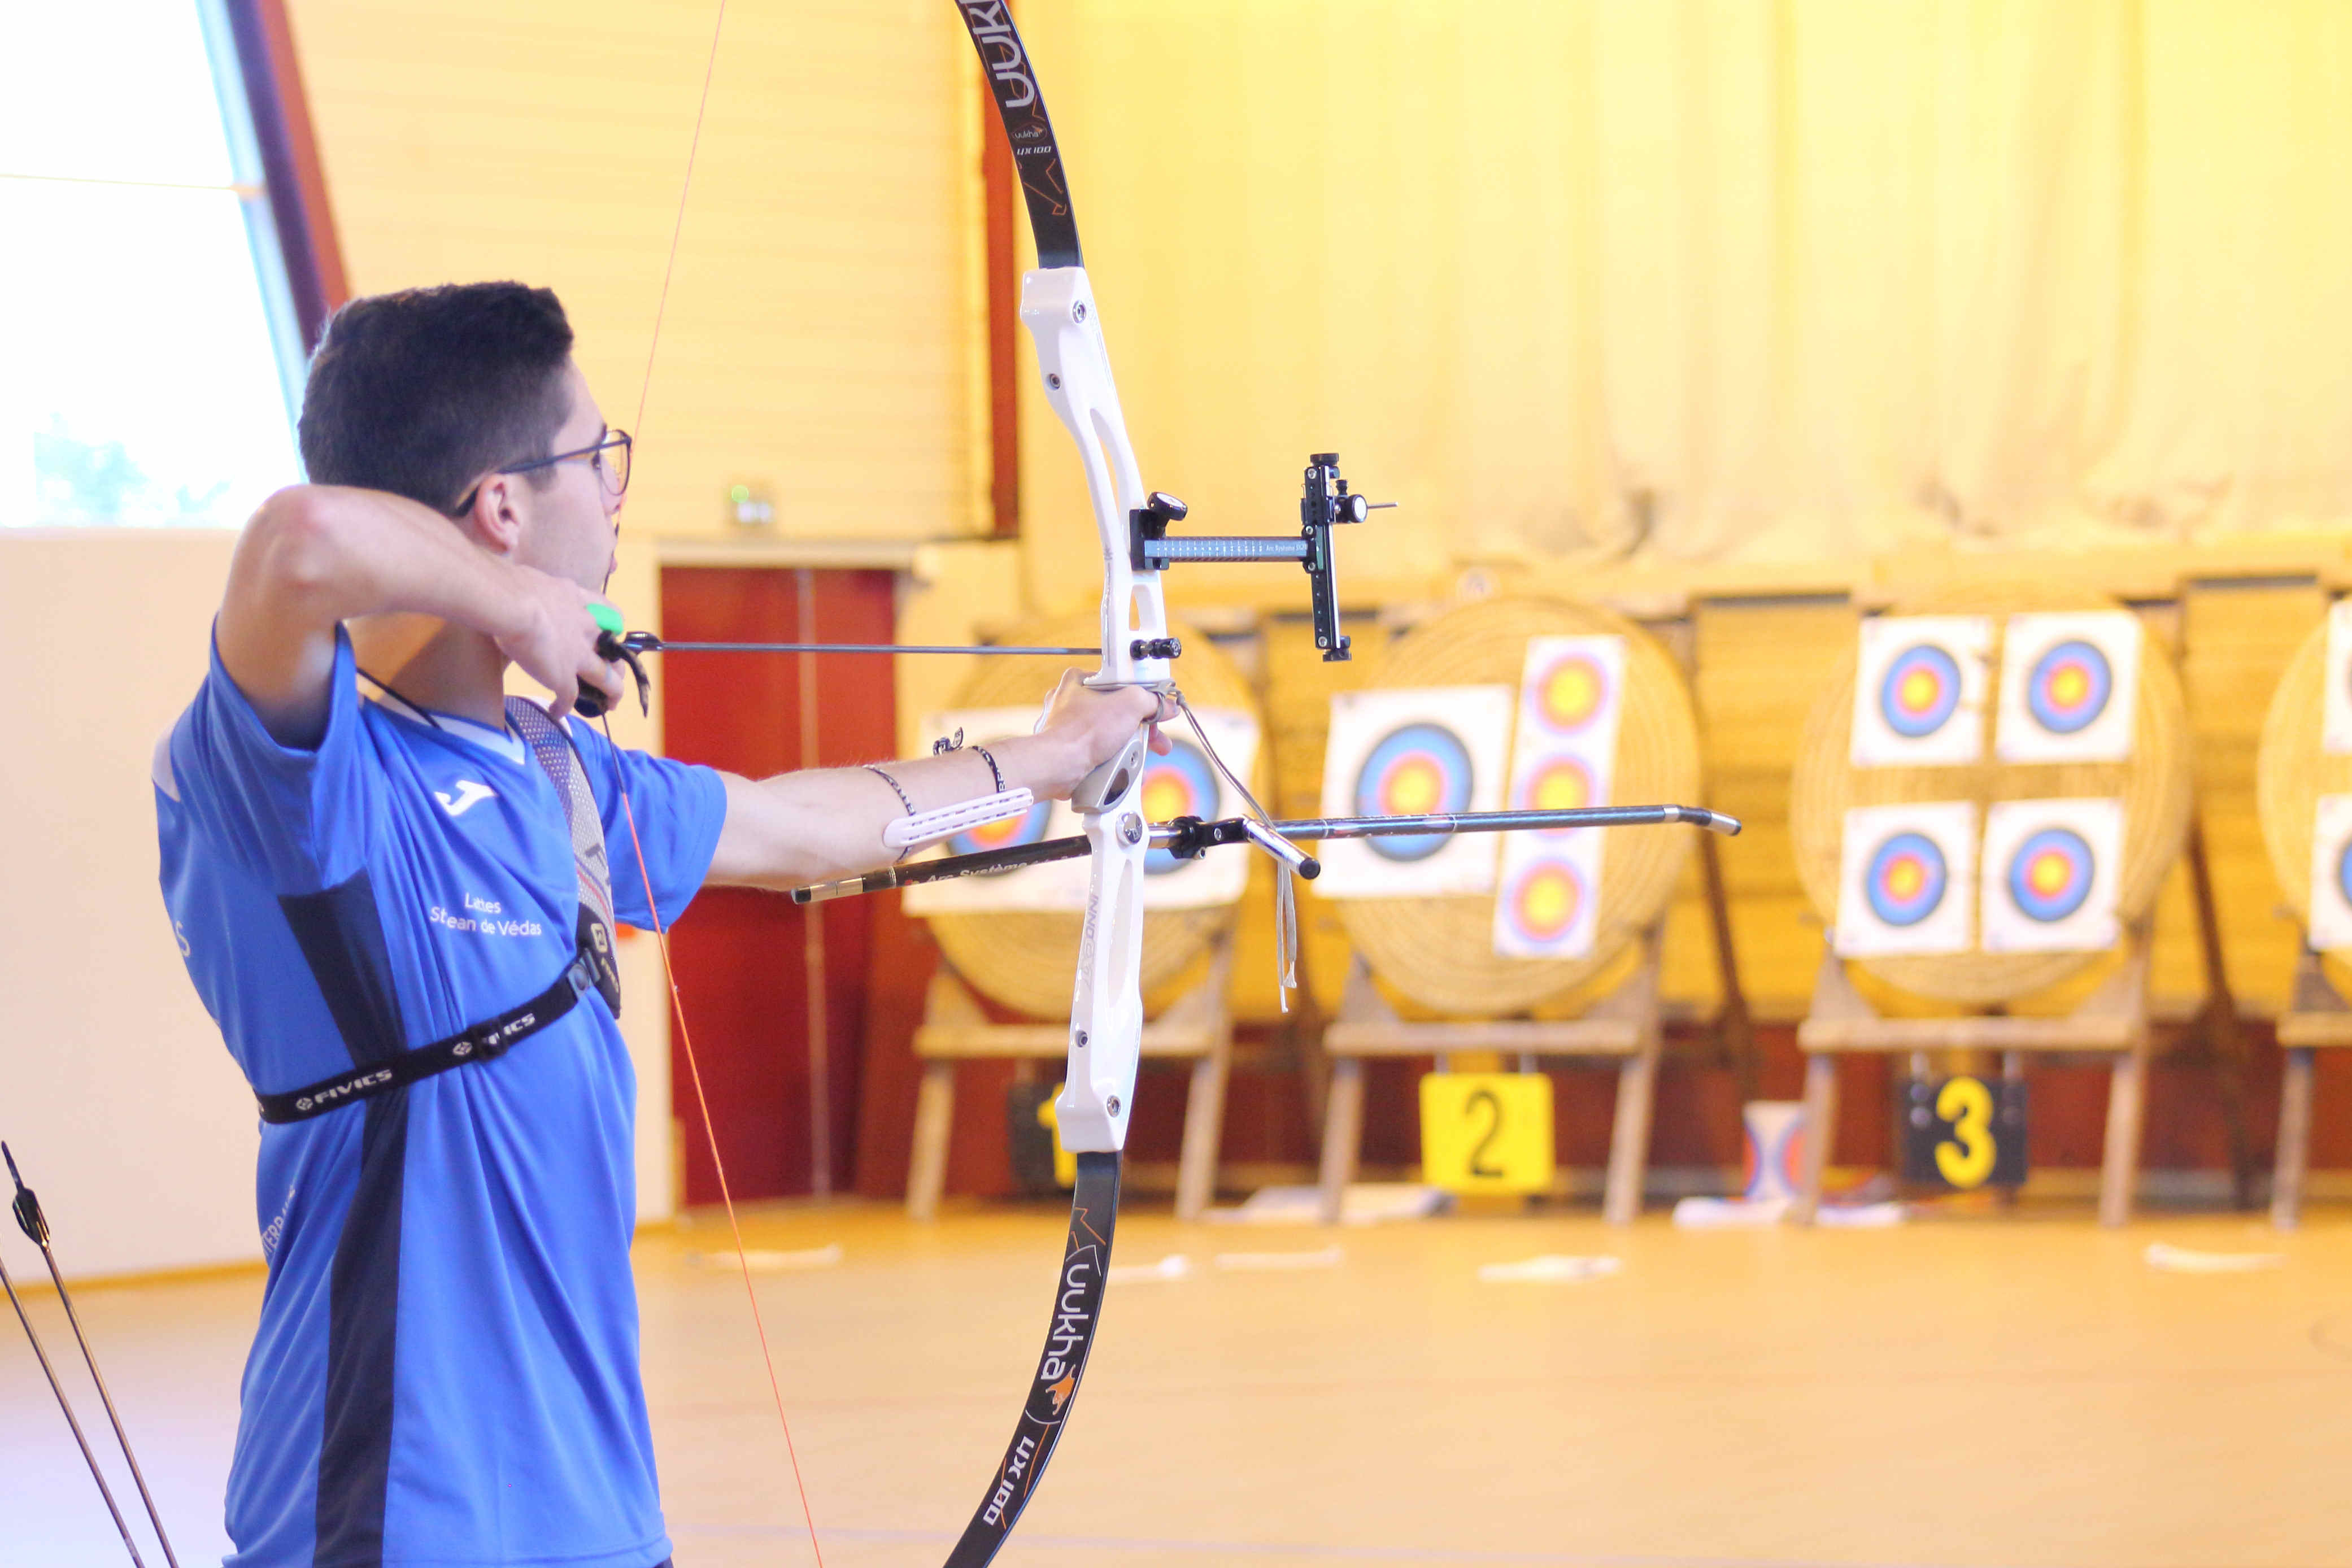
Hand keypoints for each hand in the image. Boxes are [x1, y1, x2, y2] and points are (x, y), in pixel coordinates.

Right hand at [494, 569, 625, 718]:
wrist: (511, 602)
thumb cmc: (510, 585)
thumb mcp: (530, 581)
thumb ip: (530, 588)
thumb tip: (509, 587)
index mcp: (576, 600)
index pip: (607, 611)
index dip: (612, 624)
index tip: (611, 630)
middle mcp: (585, 628)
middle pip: (614, 649)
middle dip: (617, 664)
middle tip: (613, 674)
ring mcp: (577, 655)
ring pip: (607, 678)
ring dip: (611, 693)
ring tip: (609, 704)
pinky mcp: (563, 677)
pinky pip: (570, 698)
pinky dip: (565, 707)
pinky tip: (558, 712)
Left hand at [1031, 671, 1171, 798]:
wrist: (1059, 766)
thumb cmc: (1083, 732)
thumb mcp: (1129, 704)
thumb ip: (1152, 700)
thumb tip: (1166, 705)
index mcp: (1080, 681)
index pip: (1121, 683)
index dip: (1144, 697)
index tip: (1157, 708)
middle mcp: (1072, 702)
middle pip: (1118, 711)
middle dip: (1141, 728)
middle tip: (1157, 739)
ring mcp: (1071, 728)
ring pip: (1110, 734)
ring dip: (1130, 746)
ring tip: (1141, 756)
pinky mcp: (1072, 750)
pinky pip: (1100, 751)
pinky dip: (1115, 760)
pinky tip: (1127, 768)